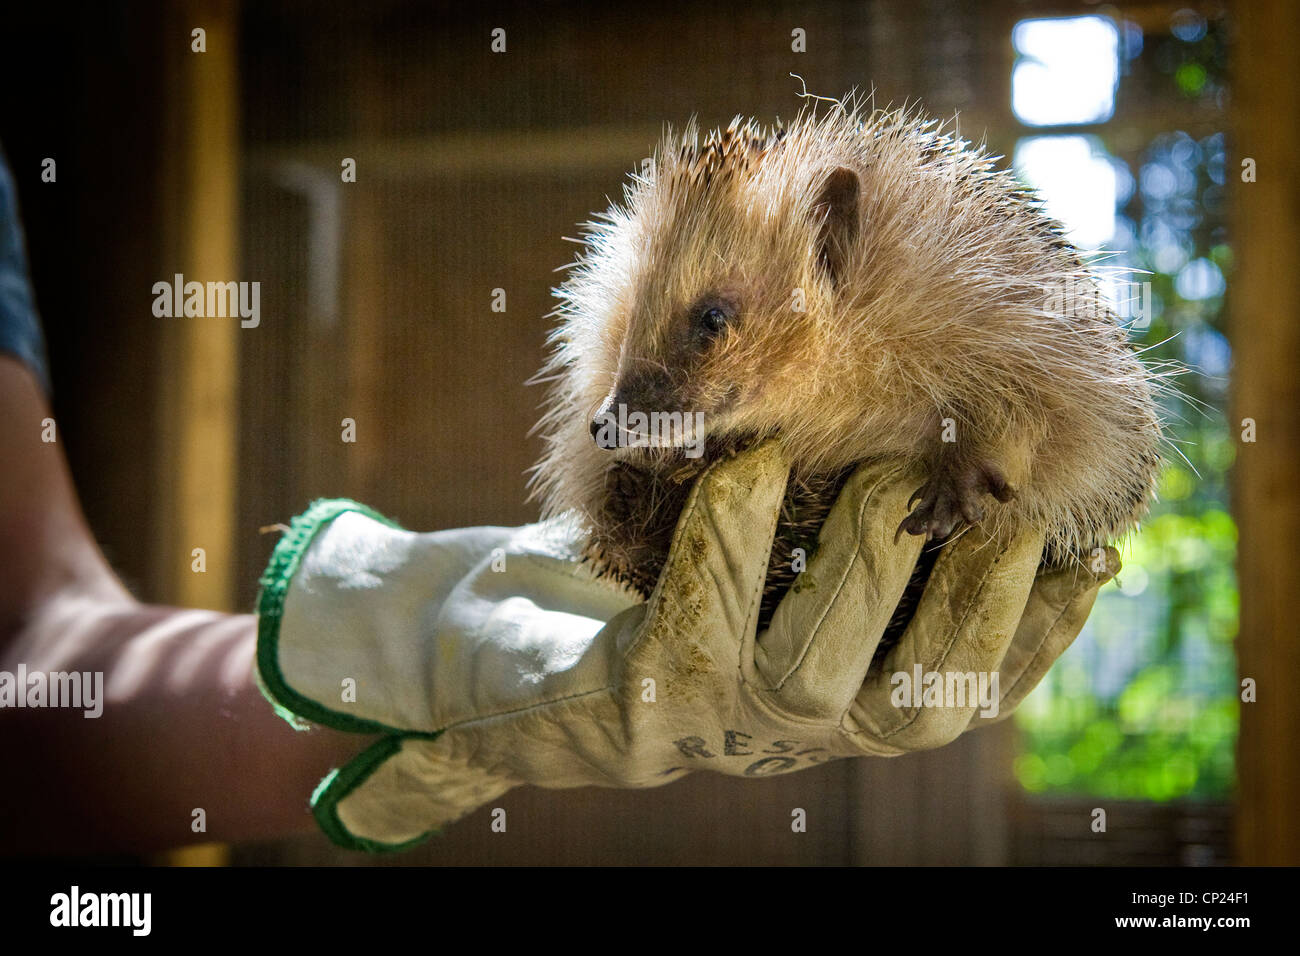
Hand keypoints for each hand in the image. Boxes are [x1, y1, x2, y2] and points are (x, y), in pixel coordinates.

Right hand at [256, 441, 1116, 850]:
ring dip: (972, 601)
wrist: (619, 663)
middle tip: (900, 465)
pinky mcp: (900, 695)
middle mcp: (757, 729)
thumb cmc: (539, 661)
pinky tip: (1085, 559)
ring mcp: (838, 720)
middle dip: (864, 573)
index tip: (747, 456)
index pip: (696, 653)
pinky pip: (981, 681)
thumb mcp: (487, 700)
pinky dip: (1036, 629)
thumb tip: (353, 808)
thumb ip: (442, 752)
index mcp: (660, 716)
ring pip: (921, 691)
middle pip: (824, 676)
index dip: (725, 565)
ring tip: (1008, 503)